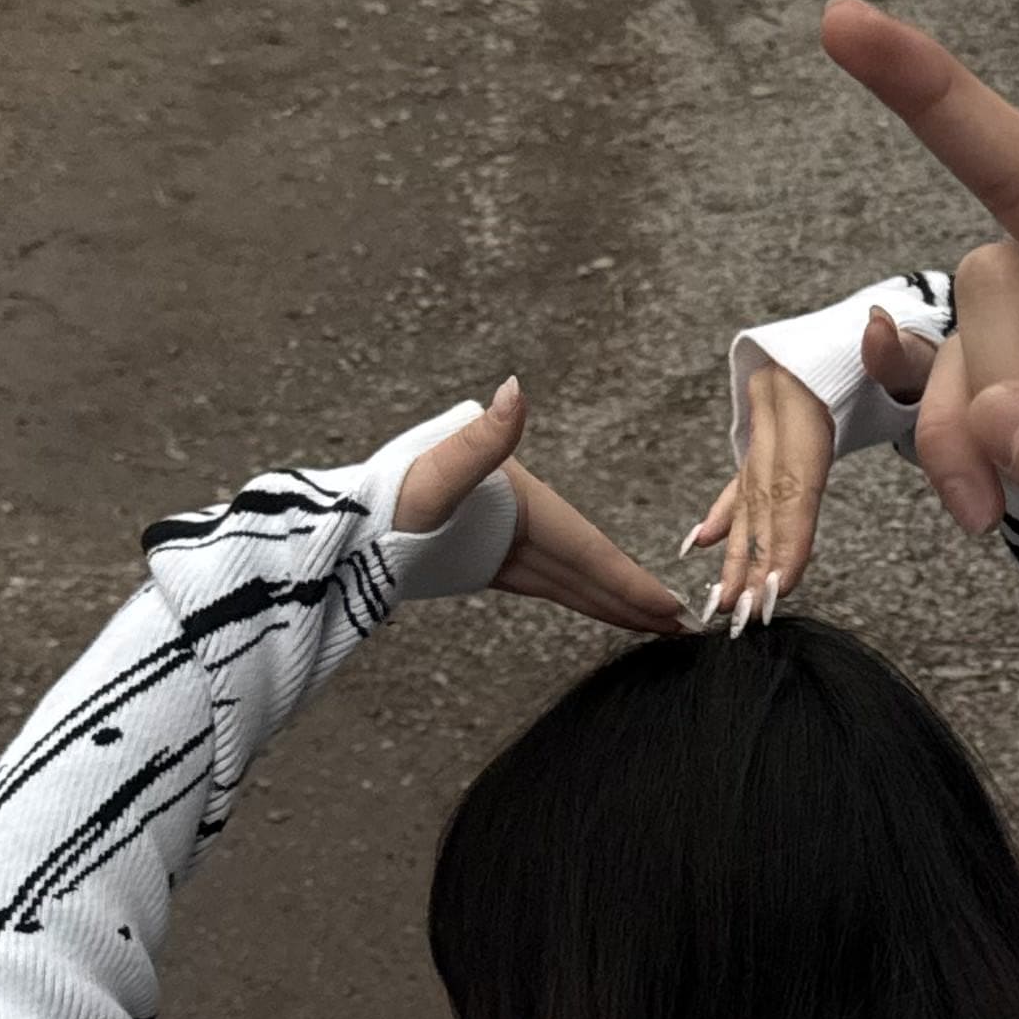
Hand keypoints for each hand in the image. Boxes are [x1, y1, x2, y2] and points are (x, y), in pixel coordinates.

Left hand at [394, 378, 683, 634]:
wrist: (337, 530)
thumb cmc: (380, 505)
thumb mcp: (434, 474)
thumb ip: (483, 440)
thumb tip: (515, 391)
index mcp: (518, 498)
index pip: (587, 549)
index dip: (629, 580)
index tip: (669, 607)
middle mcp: (518, 515)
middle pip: (587, 566)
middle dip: (633, 598)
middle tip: (681, 627)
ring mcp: (504, 538)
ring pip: (570, 578)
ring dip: (612, 601)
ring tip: (654, 625)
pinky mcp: (485, 559)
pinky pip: (546, 583)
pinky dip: (578, 597)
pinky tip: (600, 607)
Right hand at [821, 0, 1018, 573]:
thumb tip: (1000, 421)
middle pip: (1014, 176)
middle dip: (928, 93)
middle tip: (840, 21)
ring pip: (976, 319)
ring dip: (970, 417)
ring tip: (994, 509)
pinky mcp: (1016, 368)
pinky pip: (947, 382)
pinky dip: (945, 438)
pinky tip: (972, 500)